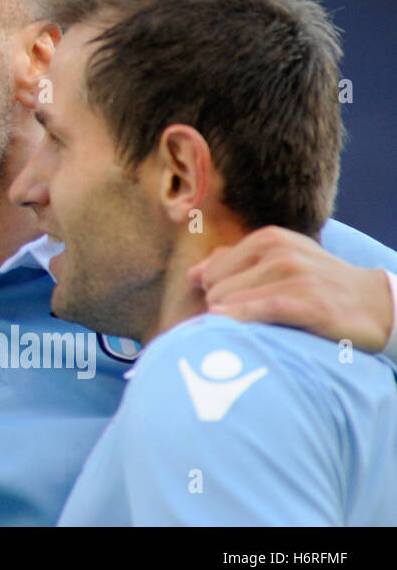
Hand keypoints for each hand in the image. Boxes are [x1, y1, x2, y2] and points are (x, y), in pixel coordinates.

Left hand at [188, 226, 393, 352]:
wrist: (375, 303)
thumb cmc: (319, 284)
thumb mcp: (280, 262)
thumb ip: (235, 263)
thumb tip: (193, 273)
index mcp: (268, 239)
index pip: (210, 271)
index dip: (212, 293)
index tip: (225, 307)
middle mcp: (279, 252)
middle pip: (215, 288)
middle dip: (220, 307)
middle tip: (241, 322)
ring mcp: (295, 276)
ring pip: (231, 299)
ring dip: (230, 320)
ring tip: (247, 329)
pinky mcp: (309, 302)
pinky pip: (260, 311)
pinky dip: (240, 320)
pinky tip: (229, 326)